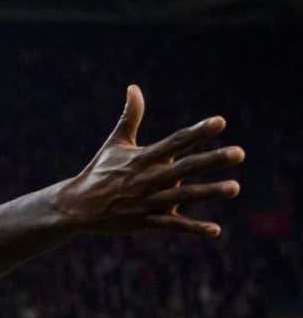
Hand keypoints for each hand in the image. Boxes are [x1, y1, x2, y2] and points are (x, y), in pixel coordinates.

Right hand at [54, 85, 244, 236]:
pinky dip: (192, 228)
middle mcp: (147, 179)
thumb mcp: (115, 143)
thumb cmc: (100, 171)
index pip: (175, 142)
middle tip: (239, 153)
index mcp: (142, 158)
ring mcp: (146, 202)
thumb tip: (134, 87)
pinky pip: (171, 226)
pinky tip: (215, 230)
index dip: (197, 132)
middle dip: (212, 160)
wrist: (77, 206)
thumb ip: (130, 116)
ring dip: (208, 193)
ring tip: (235, 187)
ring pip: (182, 197)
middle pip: (184, 168)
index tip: (220, 122)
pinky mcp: (144, 221)